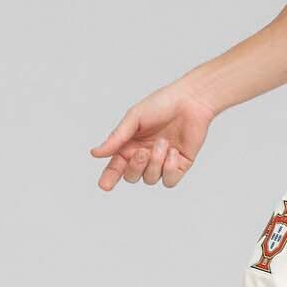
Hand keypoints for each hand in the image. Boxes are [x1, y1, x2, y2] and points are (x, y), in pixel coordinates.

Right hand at [89, 79, 214, 189]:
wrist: (190, 101)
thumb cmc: (161, 104)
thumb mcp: (134, 118)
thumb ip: (116, 138)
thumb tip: (96, 153)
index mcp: (130, 145)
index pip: (116, 167)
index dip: (109, 177)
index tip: (104, 186)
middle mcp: (144, 156)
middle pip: (132, 176)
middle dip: (136, 166)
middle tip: (143, 151)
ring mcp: (162, 162)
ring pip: (150, 179)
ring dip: (155, 162)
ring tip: (163, 143)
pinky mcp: (180, 165)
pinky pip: (169, 180)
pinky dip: (169, 168)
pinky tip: (174, 152)